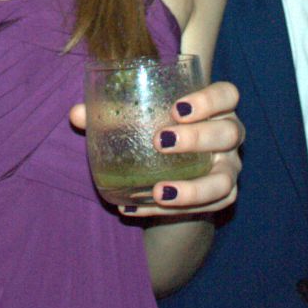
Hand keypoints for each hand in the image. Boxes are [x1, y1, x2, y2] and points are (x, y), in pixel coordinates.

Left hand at [69, 79, 242, 217]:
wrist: (174, 170)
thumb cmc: (158, 131)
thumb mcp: (140, 119)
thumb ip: (111, 114)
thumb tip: (77, 114)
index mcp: (214, 107)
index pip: (227, 94)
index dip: (209, 99)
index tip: (176, 109)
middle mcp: (229, 136)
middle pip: (230, 133)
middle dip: (197, 137)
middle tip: (160, 141)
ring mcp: (229, 169)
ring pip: (225, 180)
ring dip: (194, 189)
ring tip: (159, 192)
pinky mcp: (222, 198)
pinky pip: (207, 210)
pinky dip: (176, 212)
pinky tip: (141, 208)